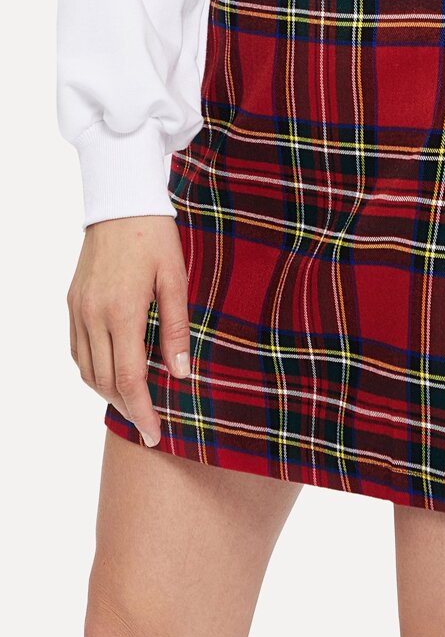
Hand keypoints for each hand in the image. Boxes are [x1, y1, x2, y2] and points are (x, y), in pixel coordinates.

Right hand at [66, 216, 190, 446]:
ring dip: (108, 391)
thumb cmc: (156, 239)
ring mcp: (78, 309)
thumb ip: (177, 328)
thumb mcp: (176, 280)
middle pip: (104, 381)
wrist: (121, 203)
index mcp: (123, 311)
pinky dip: (92, 369)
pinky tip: (110, 372)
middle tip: (149, 424)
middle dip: (127, 407)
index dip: (142, 410)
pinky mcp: (72, 302)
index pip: (129, 378)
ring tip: (133, 402)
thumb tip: (180, 373)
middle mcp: (94, 315)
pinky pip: (77, 349)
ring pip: (86, 369)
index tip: (155, 434)